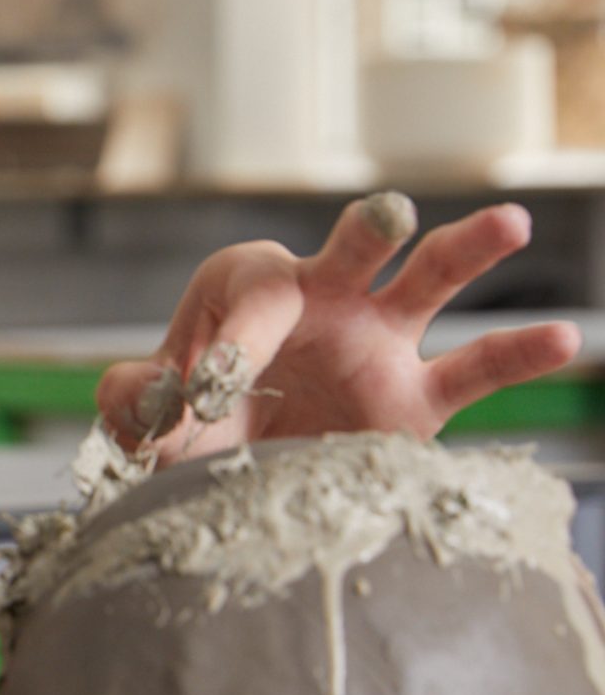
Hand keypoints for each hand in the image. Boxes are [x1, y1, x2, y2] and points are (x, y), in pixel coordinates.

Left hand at [95, 194, 579, 458]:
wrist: (229, 479)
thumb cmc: (188, 428)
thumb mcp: (146, 417)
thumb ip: (133, 400)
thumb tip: (144, 394)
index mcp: (246, 291)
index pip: (249, 298)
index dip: (231, 341)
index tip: (207, 390)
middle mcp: (320, 299)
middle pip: (349, 252)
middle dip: (365, 233)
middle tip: (384, 215)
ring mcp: (376, 341)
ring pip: (426, 284)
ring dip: (464, 252)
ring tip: (511, 223)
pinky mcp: (415, 395)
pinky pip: (471, 370)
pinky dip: (516, 354)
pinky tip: (562, 338)